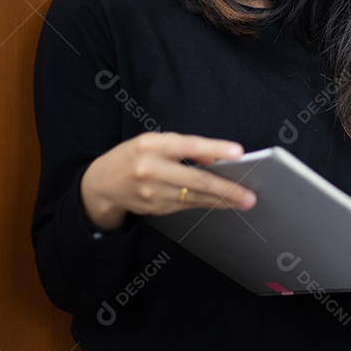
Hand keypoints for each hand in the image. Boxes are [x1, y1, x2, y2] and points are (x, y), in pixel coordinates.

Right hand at [80, 132, 256, 229]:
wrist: (101, 184)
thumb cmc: (133, 156)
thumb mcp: (152, 142)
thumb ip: (181, 146)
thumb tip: (213, 156)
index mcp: (150, 145)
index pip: (187, 145)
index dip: (214, 148)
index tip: (238, 152)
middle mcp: (150, 169)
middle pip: (195, 180)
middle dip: (225, 188)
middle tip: (249, 195)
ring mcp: (152, 192)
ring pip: (194, 197)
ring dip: (222, 199)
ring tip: (244, 200)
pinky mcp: (155, 208)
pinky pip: (187, 205)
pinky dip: (207, 203)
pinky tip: (223, 203)